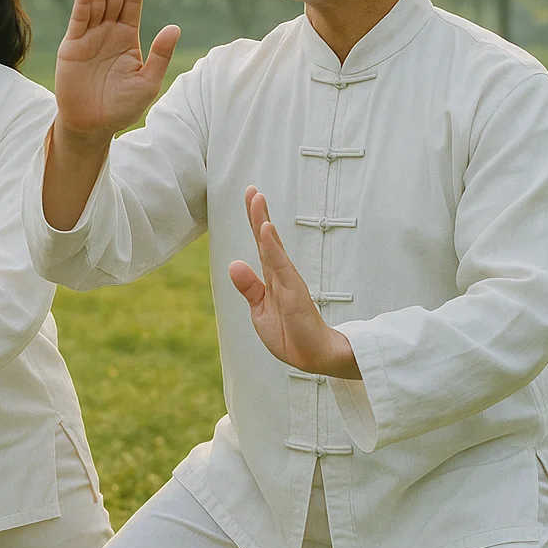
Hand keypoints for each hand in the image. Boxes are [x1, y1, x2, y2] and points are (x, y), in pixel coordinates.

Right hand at [54, 0, 180, 147]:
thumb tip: (174, 28)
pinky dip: (84, 0)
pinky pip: (79, 19)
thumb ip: (159, 55)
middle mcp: (108, 32)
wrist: (92, 126)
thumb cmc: (121, 108)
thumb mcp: (147, 82)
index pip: (132, 3)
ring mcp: (89, 37)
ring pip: (97, 2)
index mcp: (127, 38)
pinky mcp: (73, 45)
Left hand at [229, 187, 360, 378]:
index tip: (251, 195)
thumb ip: (249, 287)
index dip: (255, 220)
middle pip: (267, 238)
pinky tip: (266, 229)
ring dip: (263, 221)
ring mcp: (287, 281)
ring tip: (257, 199)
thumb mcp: (260, 311)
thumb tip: (234, 263)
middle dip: (258, 213)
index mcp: (270, 277)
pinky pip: (280, 266)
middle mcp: (279, 274)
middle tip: (252, 189)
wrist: (313, 357)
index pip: (261, 243)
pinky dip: (272, 247)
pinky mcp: (293, 293)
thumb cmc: (289, 334)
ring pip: (272, 246)